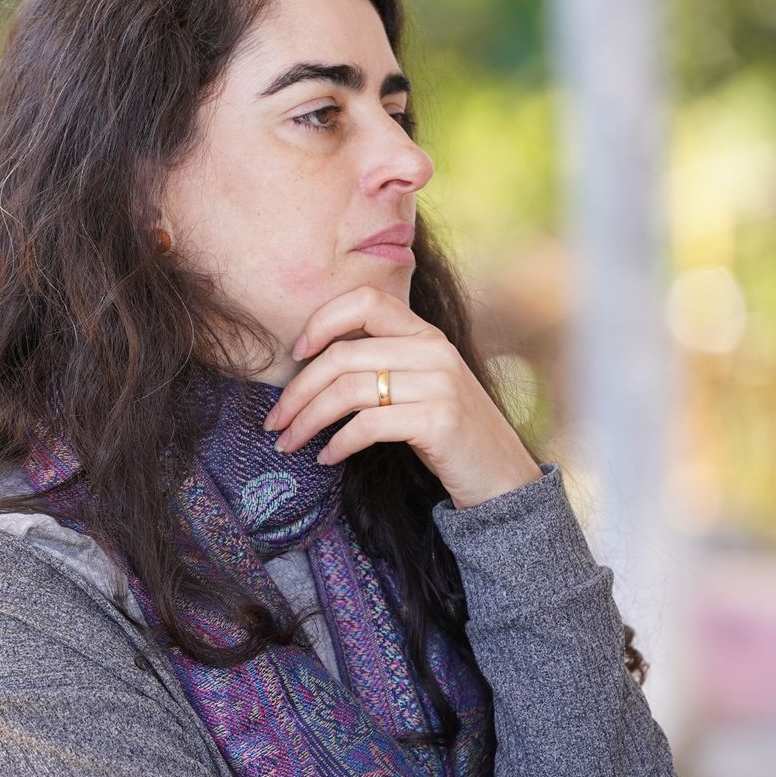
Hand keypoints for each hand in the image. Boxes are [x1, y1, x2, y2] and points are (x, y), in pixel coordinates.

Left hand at [261, 286, 541, 508]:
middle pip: (341, 356)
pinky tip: (326, 457)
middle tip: (273, 421)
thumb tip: (307, 366)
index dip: (321, 320)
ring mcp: (439, 384)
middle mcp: (433, 350)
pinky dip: (337, 444)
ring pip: (347, 391)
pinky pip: (367, 426)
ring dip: (306, 421)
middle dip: (296, 391)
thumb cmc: (445, 431)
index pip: (365, 301)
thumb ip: (380, 364)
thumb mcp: (418, 384)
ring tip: (288, 443)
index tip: (294, 354)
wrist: (502, 476)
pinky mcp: (439, 421)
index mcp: (424, 333)